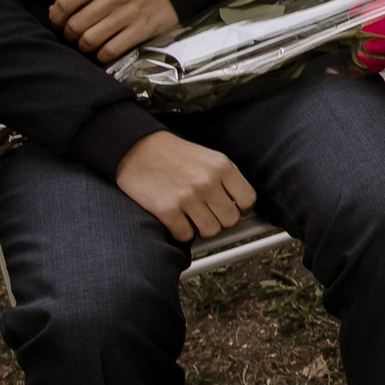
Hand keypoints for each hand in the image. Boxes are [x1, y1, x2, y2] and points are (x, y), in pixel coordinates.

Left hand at [47, 0, 179, 60]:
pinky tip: (104, 49)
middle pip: (75, 25)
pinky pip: (110, 50)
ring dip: (84, 46)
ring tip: (88, 43)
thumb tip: (55, 13)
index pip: (65, 3)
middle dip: (70, 35)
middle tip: (75, 35)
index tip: (60, 23)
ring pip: (89, 40)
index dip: (57, 18)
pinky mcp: (141, 30)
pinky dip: (102, 55)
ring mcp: (129, 14)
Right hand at [114, 131, 258, 241]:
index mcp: (222, 166)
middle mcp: (207, 181)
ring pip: (210, 231)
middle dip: (219, 220)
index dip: (241, 209)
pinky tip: (174, 218)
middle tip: (206, 213)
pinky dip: (180, 232)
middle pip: (231, 220)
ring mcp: (188, 196)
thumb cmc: (173, 155)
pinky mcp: (167, 210)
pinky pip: (185, 235)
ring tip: (190, 216)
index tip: (230, 208)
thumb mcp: (208, 158)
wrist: (136, 149)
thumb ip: (225, 179)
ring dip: (200, 228)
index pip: (248, 200)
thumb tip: (240, 207)